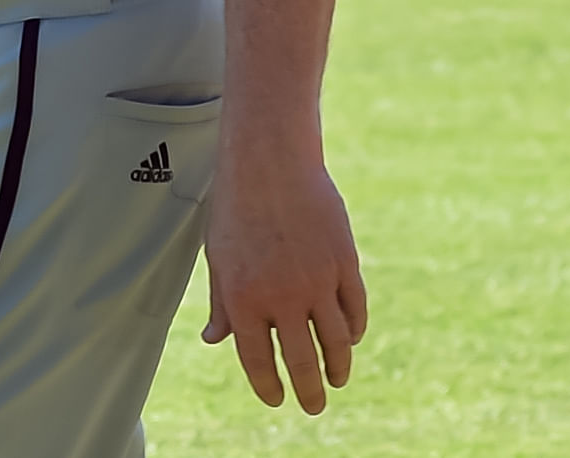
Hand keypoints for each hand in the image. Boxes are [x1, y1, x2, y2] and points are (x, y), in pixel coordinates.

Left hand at [200, 153, 367, 414]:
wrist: (269, 162)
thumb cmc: (235, 208)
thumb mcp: (217, 256)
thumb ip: (221, 303)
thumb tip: (214, 341)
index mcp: (243, 298)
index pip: (257, 360)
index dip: (268, 386)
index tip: (276, 400)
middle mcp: (282, 296)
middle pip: (302, 361)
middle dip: (309, 391)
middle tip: (313, 406)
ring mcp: (318, 281)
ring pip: (336, 342)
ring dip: (338, 368)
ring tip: (336, 380)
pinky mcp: (345, 263)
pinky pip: (355, 310)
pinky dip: (354, 332)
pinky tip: (349, 341)